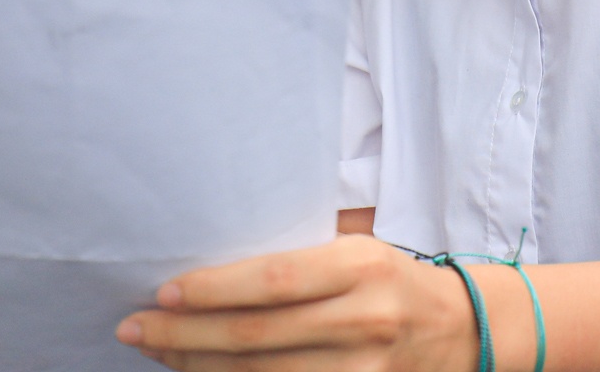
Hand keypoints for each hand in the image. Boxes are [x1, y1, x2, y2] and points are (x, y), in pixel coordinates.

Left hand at [114, 235, 477, 370]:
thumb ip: (303, 246)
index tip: (165, 289)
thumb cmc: (392, 277)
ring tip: (156, 352)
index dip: (215, 288)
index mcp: (360, 265)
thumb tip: (217, 240)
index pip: (274, 279)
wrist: (465, 330)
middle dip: (185, 334)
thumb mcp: (359, 244)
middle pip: (257, 336)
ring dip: (199, 367)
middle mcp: (362, 318)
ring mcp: (363, 370)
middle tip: (134, 327)